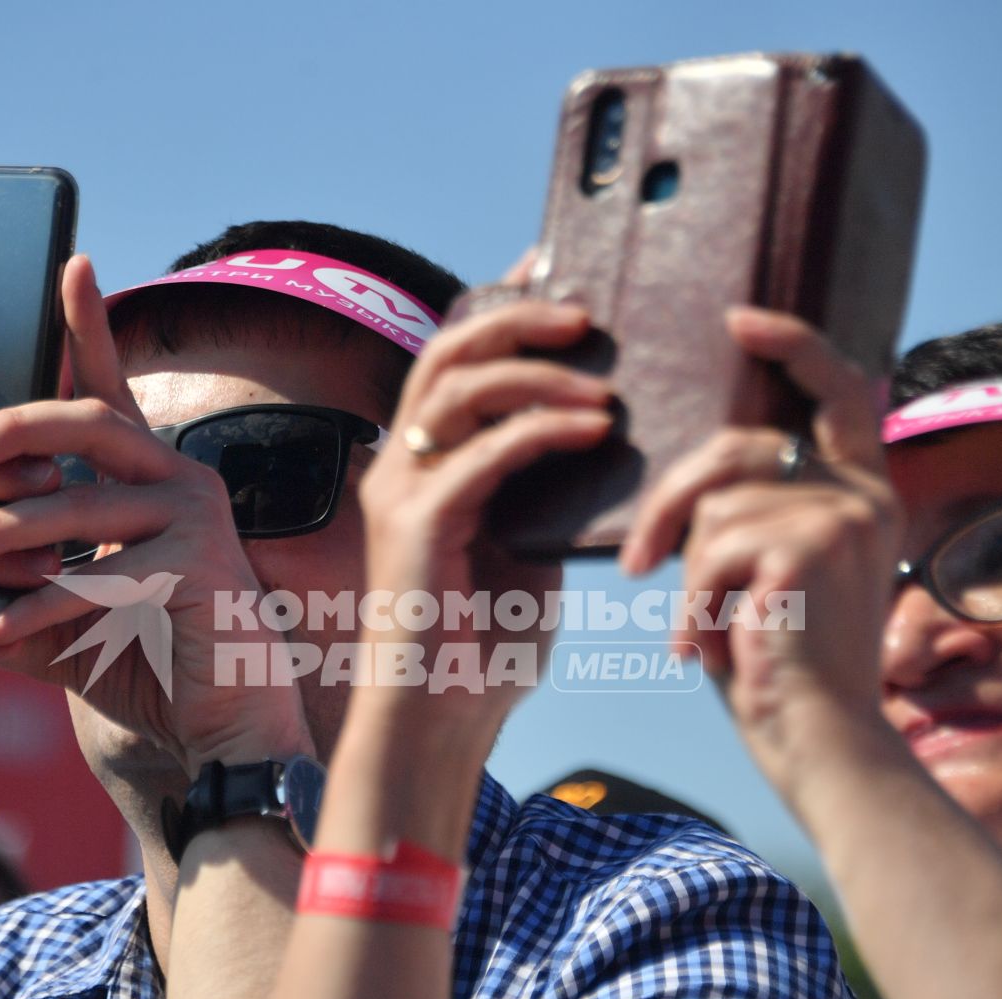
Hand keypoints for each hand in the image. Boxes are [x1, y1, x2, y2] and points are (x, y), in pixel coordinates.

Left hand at [0, 257, 313, 774]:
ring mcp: (194, 521)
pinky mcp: (197, 571)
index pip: (110, 389)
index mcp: (151, 474)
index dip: (89, 328)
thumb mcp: (66, 604)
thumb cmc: (144, 657)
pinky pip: (98, 578)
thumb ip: (10, 572)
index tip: (69, 264)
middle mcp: (181, 480)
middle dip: (15, 427)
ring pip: (81, 505)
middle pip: (92, 423)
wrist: (219, 725)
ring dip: (2, 532)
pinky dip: (38, 606)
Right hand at [352, 297, 613, 728]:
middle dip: (518, 318)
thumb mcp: (529, 552)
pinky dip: (542, 430)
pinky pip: (485, 453)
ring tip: (600, 376)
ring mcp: (402, 491)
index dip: (501, 306)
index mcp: (424, 464)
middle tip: (587, 314)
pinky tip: (594, 429)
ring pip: (460, 387)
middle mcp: (401, 464)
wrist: (437, 725)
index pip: (455, 359)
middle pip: (448, 349)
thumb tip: (600, 446)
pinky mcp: (419, 525)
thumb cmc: (484, 650)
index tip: (557, 269)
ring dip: (537, 369)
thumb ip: (545, 496)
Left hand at [621, 308, 896, 784]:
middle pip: (738, 447)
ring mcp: (844, 515)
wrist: (820, 746)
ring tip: (708, 634)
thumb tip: (699, 476)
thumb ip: (754, 515)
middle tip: (637, 566)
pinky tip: (712, 651)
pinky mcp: (811, 544)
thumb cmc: (781, 672)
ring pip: (714, 506)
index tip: (737, 320)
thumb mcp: (766, 576)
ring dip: (689, 577)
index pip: (837, 391)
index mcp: (863, 496)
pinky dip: (694, 605)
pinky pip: (711, 549)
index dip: (791, 344)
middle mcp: (866, 496)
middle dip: (671, 502)